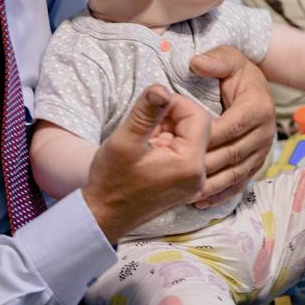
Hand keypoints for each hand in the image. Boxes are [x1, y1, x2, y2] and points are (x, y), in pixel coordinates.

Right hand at [80, 85, 209, 242]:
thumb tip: (161, 87)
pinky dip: (170, 145)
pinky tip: (150, 151)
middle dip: (172, 119)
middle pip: (199, 127)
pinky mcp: (187, 186)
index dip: (176, 104)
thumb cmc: (111, 181)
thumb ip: (146, 112)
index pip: (198, 116)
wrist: (103, 217)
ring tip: (146, 140)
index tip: (152, 108)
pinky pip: (187, 154)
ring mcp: (195, 183)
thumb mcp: (125, 141)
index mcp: (190, 164)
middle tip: (147, 126)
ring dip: (170, 131)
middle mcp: (200, 176)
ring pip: (192, 139)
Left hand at [190, 46, 275, 207]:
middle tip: (177, 175)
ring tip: (186, 195)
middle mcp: (265, 132)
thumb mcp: (228, 58)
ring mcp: (262, 151)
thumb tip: (197, 63)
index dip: (205, 138)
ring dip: (212, 186)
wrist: (253, 84)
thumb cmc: (235, 71)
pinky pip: (240, 182)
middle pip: (232, 154)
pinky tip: (201, 202)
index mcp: (258, 108)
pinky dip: (221, 194)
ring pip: (236, 173)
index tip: (178, 145)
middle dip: (205, 165)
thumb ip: (214, 61)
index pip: (229, 127)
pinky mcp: (257, 163)